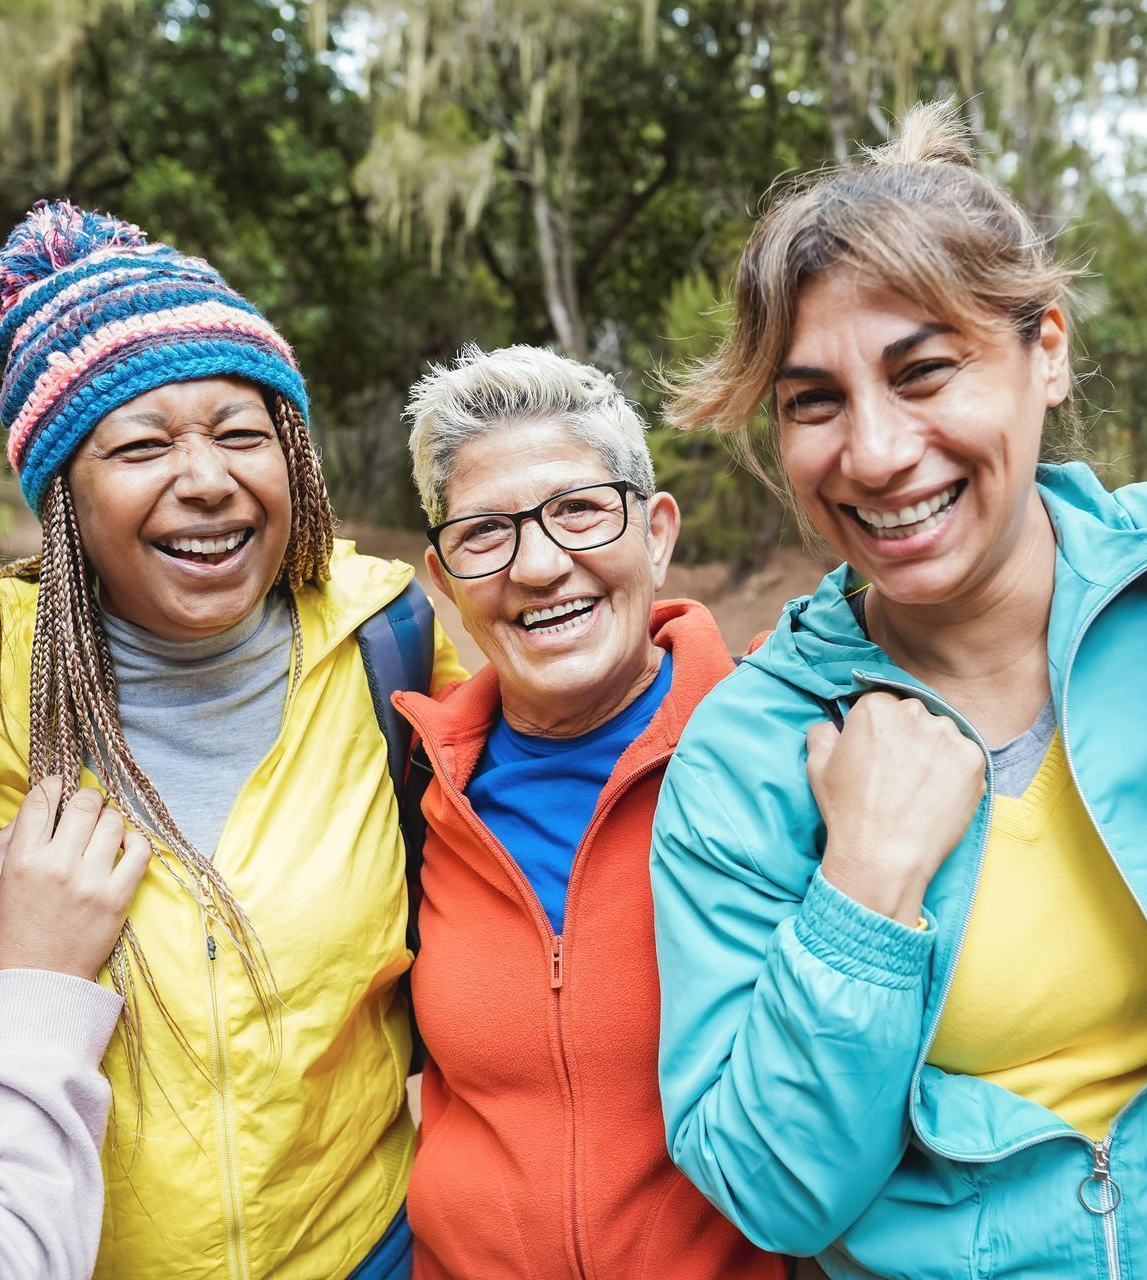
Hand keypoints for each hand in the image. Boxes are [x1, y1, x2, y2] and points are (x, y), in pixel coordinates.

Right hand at [0, 779, 151, 979]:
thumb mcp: (2, 879)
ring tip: (105, 829)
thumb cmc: (17, 926)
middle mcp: (56, 865)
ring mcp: (90, 881)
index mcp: (22, 859)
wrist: (39, 976)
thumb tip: (42, 805)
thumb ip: (15, 842)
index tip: (60, 785)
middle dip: (88, 799)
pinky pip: (140, 852)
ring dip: (111, 820)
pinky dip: (136, 842)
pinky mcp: (117, 897)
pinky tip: (126, 846)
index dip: (54, 785)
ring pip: (113, 823)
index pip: (41, 801)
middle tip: (88, 806)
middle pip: (84, 805)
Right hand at [807, 692, 985, 924]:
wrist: (883, 856)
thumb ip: (823, 734)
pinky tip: (938, 795)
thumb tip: (833, 726)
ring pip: (942, 736)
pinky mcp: (973, 758)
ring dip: (933, 754)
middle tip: (898, 774)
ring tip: (919, 788)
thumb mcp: (817, 766)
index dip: (880, 731)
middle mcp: (913, 712)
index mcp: (875, 707)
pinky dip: (955, 773)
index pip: (882, 705)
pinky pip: (965, 757)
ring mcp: (947, 735)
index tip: (879, 753)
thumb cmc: (848, 812)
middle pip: (914, 717)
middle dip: (908, 739)